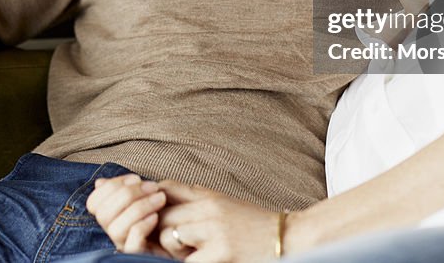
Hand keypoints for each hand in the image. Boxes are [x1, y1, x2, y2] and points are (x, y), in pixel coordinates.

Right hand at [86, 174, 169, 255]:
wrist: (187, 236)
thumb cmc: (169, 214)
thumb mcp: (148, 197)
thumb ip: (127, 190)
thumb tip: (100, 182)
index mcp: (114, 217)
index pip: (94, 203)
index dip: (110, 187)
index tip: (136, 178)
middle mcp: (117, 233)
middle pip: (103, 214)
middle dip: (127, 194)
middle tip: (153, 187)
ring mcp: (127, 245)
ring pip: (115, 229)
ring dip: (138, 208)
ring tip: (160, 199)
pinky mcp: (141, 256)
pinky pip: (131, 245)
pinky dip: (141, 226)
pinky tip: (156, 217)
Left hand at [156, 181, 279, 262]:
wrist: (289, 237)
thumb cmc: (254, 226)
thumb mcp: (225, 205)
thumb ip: (197, 202)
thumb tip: (162, 200)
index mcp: (209, 195)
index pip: (166, 188)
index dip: (155, 203)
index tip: (156, 219)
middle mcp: (210, 208)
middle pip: (162, 213)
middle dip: (161, 232)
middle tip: (176, 246)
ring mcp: (215, 229)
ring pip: (169, 236)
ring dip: (173, 251)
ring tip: (192, 255)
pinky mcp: (221, 252)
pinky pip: (187, 261)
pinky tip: (206, 261)